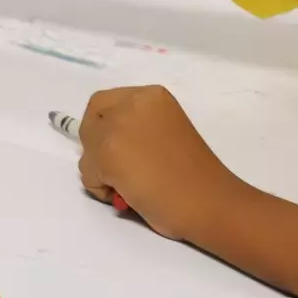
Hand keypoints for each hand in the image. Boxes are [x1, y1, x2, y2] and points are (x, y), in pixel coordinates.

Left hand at [77, 86, 248, 243]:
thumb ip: (136, 128)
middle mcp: (133, 102)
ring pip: (87, 150)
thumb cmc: (195, 177)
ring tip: (131, 188)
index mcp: (151, 96)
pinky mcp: (108, 153)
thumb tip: (106, 145)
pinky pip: (87, 173)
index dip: (105, 129)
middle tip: (121, 174)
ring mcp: (118, 125)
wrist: (210, 202)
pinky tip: (130, 196)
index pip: (104, 104)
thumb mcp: (163, 132)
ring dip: (102, 173)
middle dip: (99, 150)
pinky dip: (101, 189)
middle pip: (92, 123)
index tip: (119, 152)